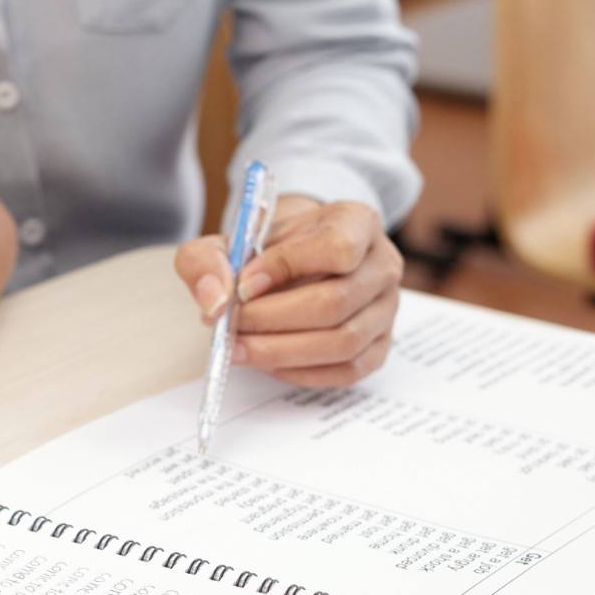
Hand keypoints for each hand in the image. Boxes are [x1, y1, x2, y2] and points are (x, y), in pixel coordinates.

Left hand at [175, 196, 404, 386]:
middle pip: (335, 302)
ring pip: (343, 342)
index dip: (285, 268)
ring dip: (281, 351)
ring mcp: (387, 310)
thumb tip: (214, 301)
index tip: (242, 285)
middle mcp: (383, 265)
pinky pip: (346, 370)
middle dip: (272, 320)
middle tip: (229, 327)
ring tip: (238, 349)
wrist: (294, 263)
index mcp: (357, 222)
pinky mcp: (379, 347)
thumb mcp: (229, 241)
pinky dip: (300, 372)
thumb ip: (207, 260)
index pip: (336, 248)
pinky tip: (266, 362)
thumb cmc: (268, 250)